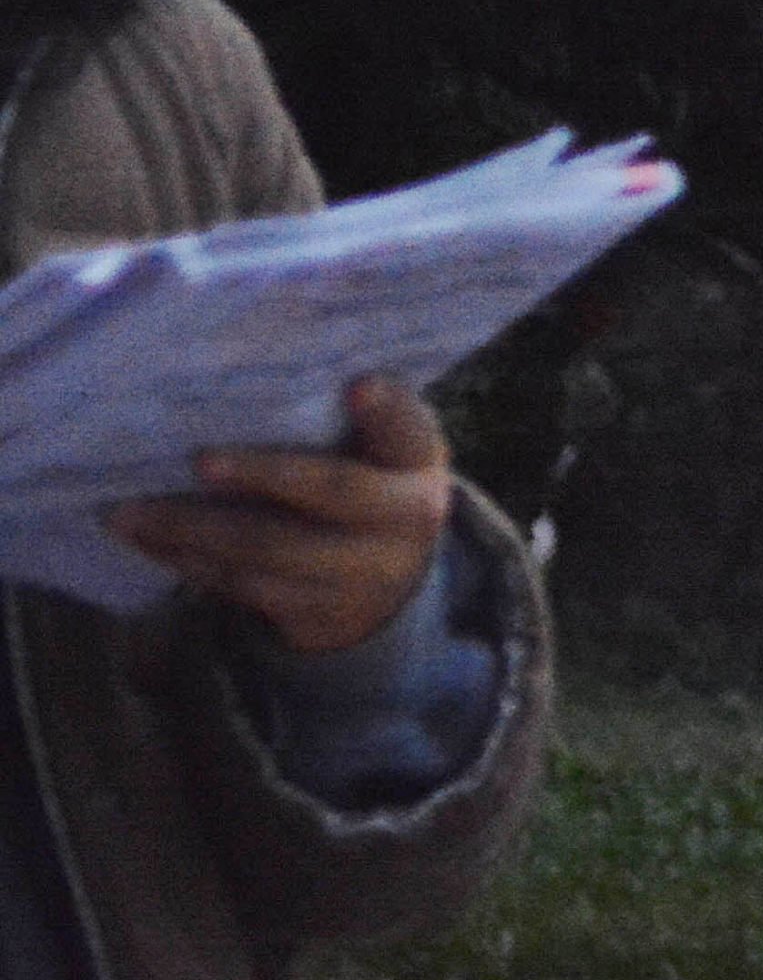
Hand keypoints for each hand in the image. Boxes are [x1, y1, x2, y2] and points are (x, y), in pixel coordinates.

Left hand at [112, 377, 452, 653]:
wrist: (391, 583)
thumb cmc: (369, 483)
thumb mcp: (383, 450)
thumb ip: (351, 419)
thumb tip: (259, 367)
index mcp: (416, 463)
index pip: (408, 429)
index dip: (386, 409)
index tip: (358, 385)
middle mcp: (401, 519)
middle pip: (332, 492)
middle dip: (263, 474)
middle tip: (200, 461)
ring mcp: (359, 573)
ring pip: (269, 549)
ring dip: (192, 530)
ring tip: (129, 512)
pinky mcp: (312, 612)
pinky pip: (241, 585)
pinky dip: (188, 560)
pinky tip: (149, 539)